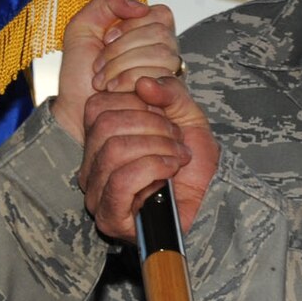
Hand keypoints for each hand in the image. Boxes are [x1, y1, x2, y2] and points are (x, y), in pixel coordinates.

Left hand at [52, 0, 180, 142]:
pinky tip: (114, 89)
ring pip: (164, 54)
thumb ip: (108, 1)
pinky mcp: (168, 97)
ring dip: (123, 66)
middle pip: (161, 33)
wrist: (76, 108)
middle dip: (121, 49)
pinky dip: (130, 80)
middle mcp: (163, 51)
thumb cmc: (79, 72)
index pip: (159, 14)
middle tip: (98, 65)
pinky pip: (162, 77)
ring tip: (103, 81)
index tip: (106, 39)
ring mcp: (168, 74)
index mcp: (147, 31)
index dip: (130, 26)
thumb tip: (141, 6)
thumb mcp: (83, 26)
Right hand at [81, 76, 219, 239]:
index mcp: (100, 138)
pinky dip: (153, 168)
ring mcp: (96, 193)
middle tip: (176, 138)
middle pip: (105, 125)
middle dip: (152, 124)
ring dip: (157, 146)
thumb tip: (143, 83)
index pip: (98, 105)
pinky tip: (170, 169)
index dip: (138, 101)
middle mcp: (91, 165)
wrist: (210, 202)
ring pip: (114, 150)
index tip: (166, 116)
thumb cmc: (193, 164)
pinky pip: (122, 180)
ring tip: (178, 155)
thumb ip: (170, 92)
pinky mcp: (109, 217)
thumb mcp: (187, 116)